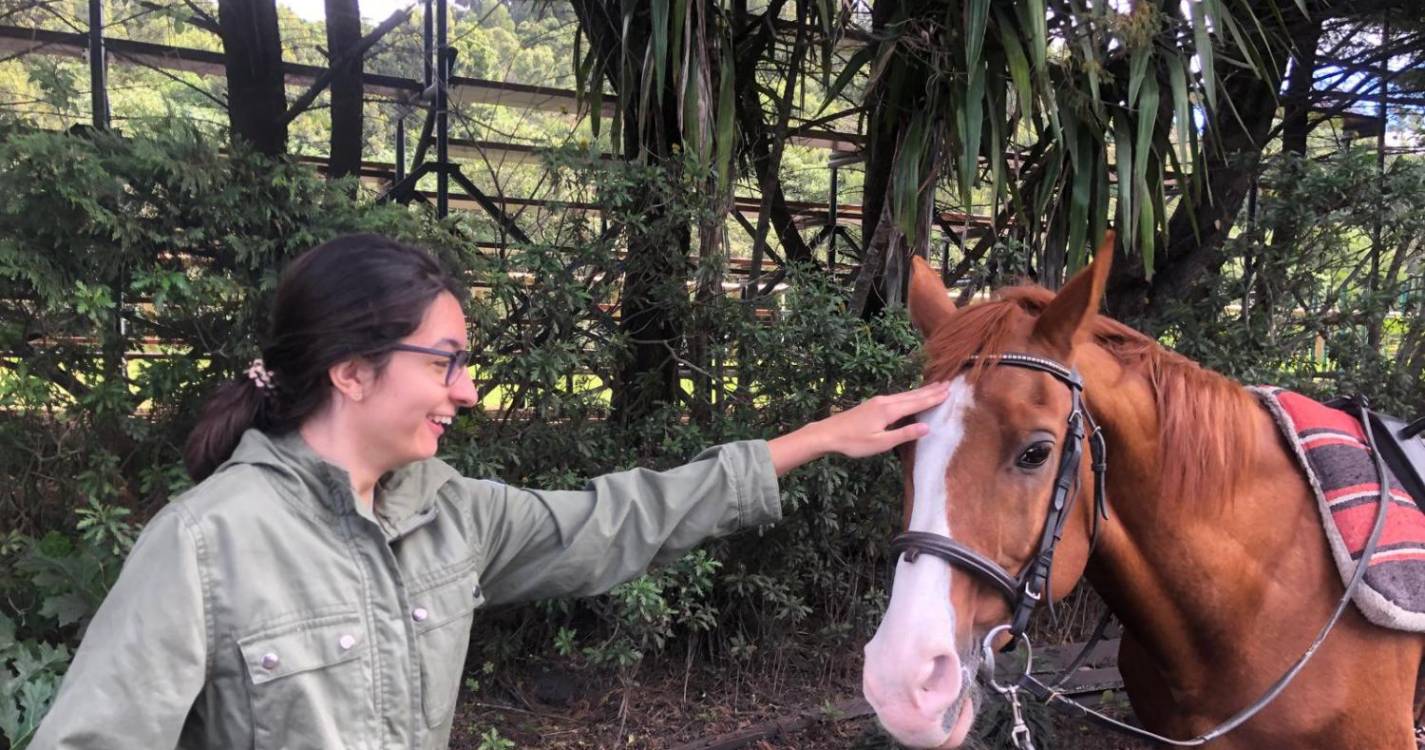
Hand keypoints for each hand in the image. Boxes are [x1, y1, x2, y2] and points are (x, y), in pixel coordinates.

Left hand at [767, 382, 950, 474]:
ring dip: (921, 391)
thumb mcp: (881, 443)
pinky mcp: (873, 404)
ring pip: (905, 394)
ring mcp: (878, 401)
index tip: (949, 391)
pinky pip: (897, 396)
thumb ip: (904, 434)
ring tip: (935, 386)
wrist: (828, 434)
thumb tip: (927, 428)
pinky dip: (910, 395)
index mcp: (889, 410)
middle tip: (948, 384)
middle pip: (913, 395)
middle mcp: (885, 401)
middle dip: (931, 390)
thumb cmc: (853, 442)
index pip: (917, 403)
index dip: (933, 398)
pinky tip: (911, 396)